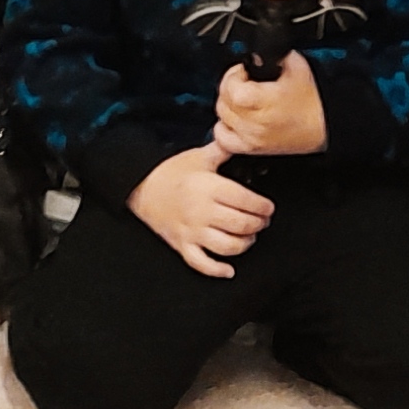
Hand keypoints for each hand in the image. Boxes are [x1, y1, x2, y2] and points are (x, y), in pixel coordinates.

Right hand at [128, 142, 274, 280]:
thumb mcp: (198, 156)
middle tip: (262, 221)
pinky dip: (217, 270)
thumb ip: (223, 149)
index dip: (263, 207)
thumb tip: (242, 138)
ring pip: (227, 246)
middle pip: (241, 225)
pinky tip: (229, 269)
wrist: (141, 186)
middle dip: (258, 225)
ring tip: (249, 237)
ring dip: (244, 244)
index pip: (246, 201)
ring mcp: (192, 231)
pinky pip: (201, 264)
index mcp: (208, 187)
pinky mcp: (182, 245)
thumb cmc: (171, 171)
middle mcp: (202, 211)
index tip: (268, 207)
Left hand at [213, 49, 328, 158]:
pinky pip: (222, 140)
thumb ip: (273, 55)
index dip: (235, 74)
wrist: (324, 126)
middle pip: (223, 102)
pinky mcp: (252, 149)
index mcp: (264, 102)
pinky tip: (234, 121)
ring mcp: (252, 138)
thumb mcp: (295, 65)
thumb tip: (258, 51)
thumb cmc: (312, 100)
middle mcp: (255, 123)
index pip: (231, 87)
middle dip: (231, 88)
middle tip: (245, 83)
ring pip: (221, 118)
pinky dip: (224, 129)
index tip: (245, 71)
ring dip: (228, 107)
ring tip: (242, 101)